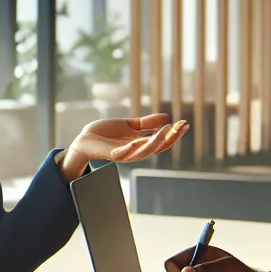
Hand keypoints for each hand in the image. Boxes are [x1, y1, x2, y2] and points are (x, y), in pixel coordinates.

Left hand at [59, 114, 189, 180]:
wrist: (85, 139)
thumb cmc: (107, 133)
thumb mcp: (130, 125)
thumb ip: (147, 123)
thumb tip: (167, 117)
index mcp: (141, 144)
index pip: (162, 141)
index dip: (174, 134)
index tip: (185, 124)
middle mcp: (135, 151)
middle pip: (157, 147)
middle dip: (170, 137)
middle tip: (180, 127)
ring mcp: (124, 154)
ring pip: (144, 151)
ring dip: (156, 142)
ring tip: (167, 131)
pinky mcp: (111, 154)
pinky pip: (124, 153)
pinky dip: (132, 148)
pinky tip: (140, 141)